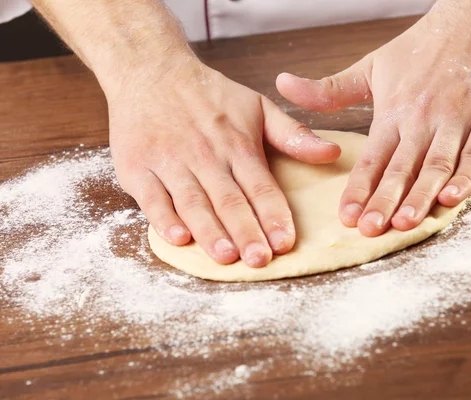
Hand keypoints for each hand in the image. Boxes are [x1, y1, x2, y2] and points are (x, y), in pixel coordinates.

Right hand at [107, 59, 339, 265]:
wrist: (150, 71)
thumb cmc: (208, 95)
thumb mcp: (257, 106)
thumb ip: (293, 134)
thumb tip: (332, 153)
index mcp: (237, 144)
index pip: (260, 186)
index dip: (274, 215)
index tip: (286, 241)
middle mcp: (205, 154)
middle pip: (229, 200)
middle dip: (246, 232)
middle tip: (260, 260)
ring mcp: (170, 162)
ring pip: (193, 202)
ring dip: (210, 231)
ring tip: (227, 256)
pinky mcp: (138, 168)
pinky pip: (152, 198)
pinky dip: (164, 219)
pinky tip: (179, 239)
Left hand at [277, 0, 470, 236]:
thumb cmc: (423, 48)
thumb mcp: (371, 67)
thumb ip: (330, 89)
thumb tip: (282, 85)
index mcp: (393, 112)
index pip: (372, 158)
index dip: (358, 189)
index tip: (346, 218)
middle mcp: (422, 119)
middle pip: (401, 167)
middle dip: (385, 201)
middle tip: (370, 230)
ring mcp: (459, 119)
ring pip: (436, 164)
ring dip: (421, 195)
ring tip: (404, 222)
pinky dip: (467, 175)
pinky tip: (451, 197)